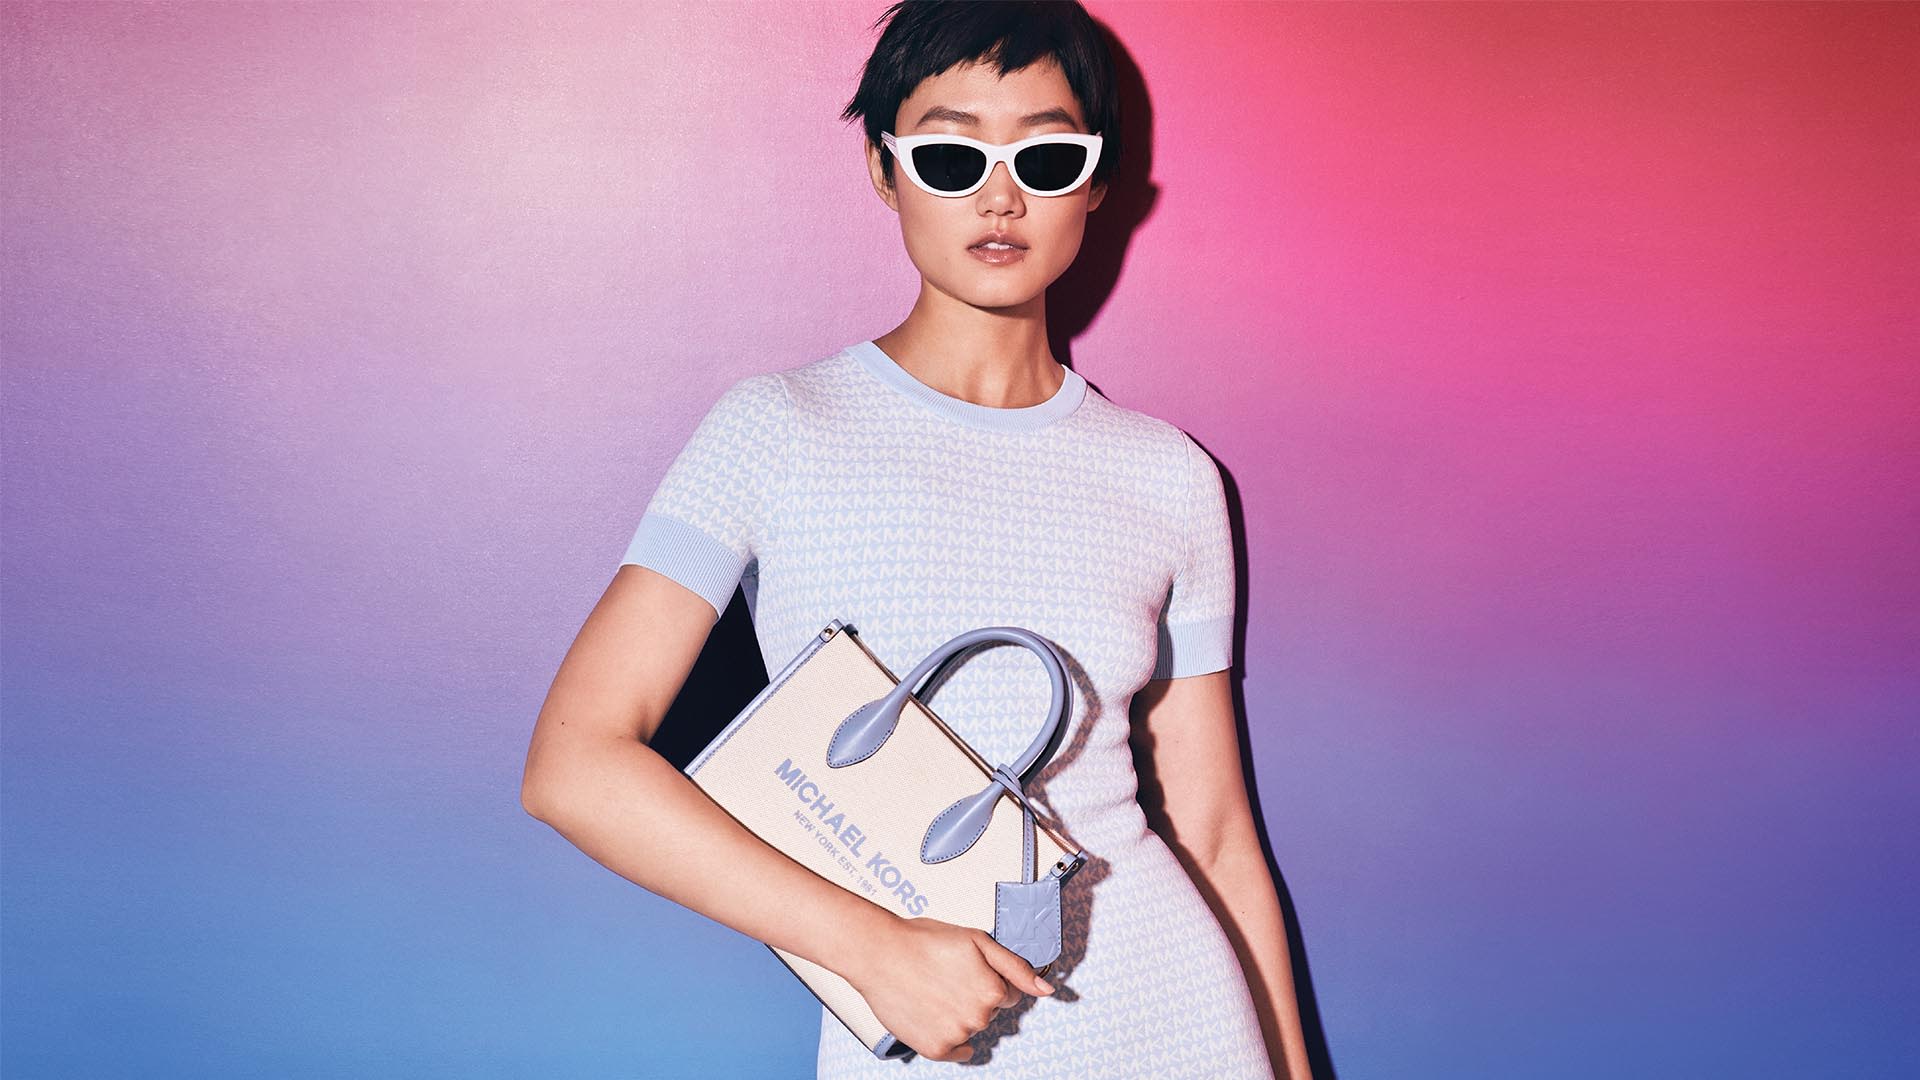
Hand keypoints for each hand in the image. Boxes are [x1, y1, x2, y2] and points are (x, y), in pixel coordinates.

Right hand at [841, 914, 1054, 1061]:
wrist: (878, 953)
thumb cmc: (924, 941)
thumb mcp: (977, 941)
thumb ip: (1016, 967)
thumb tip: (1047, 990)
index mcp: (993, 990)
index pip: (1008, 994)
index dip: (987, 979)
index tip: (966, 970)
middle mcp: (979, 1017)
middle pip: (990, 1012)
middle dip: (973, 996)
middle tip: (945, 976)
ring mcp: (957, 1036)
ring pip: (971, 1029)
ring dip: (958, 1015)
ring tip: (932, 991)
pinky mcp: (935, 1049)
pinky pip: (957, 1052)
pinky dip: (949, 1037)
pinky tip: (932, 1014)